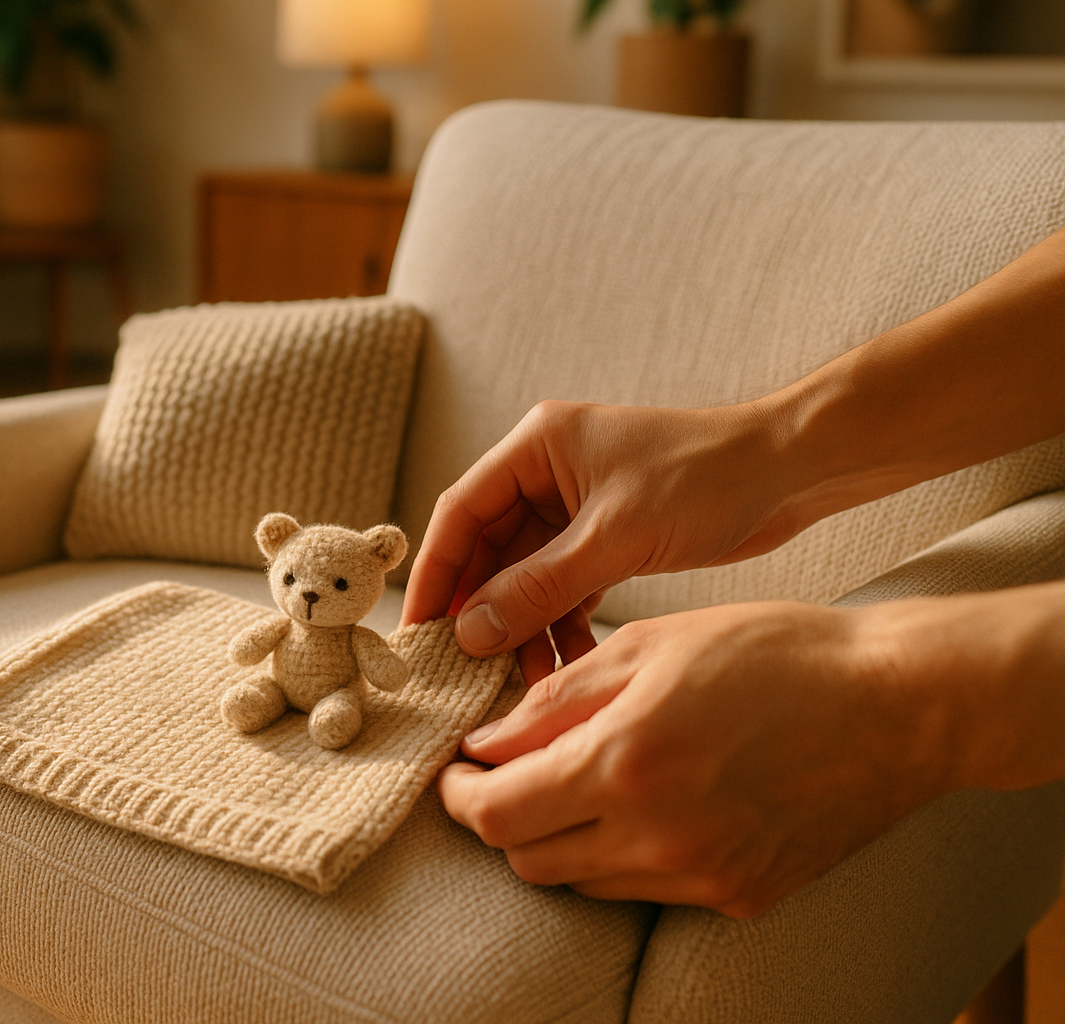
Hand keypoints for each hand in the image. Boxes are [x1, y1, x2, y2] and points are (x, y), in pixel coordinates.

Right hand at [401, 400, 816, 671]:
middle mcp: (546, 472)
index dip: (436, 574)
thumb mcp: (613, 537)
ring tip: (524, 683)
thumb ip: (539, 586)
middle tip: (464, 670)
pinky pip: (564, 588)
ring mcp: (575, 507)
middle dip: (482, 612)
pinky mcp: (605, 538)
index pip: (461, 512)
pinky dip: (561, 625)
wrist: (790, 473)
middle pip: (488, 550)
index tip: (418, 631)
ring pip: (526, 577)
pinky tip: (568, 665)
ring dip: (524, 628)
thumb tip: (470, 631)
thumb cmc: (707, 479)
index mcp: (536, 446)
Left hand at [438, 601, 952, 916]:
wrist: (895, 704)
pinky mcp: (738, 896)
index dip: (459, 795)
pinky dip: (617, 855)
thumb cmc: (773, 654)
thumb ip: (553, 701)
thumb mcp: (647, 646)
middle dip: (498, 818)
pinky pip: (643, 891)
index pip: (496, 814)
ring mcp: (701, 876)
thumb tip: (485, 743)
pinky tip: (639, 805)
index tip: (458, 769)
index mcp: (626, 764)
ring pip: (581, 882)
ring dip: (555, 838)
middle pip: (528, 860)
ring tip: (571, 781)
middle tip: (500, 773)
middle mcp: (658, 837)